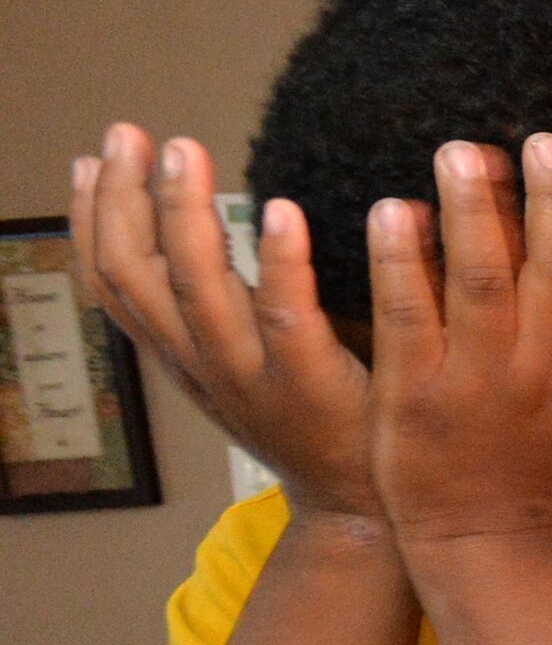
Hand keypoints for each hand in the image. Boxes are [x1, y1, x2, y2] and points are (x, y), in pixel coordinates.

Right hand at [69, 123, 380, 520]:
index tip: (97, 156)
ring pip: (193, 287)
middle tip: (133, 133)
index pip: (113, 281)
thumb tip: (248, 217)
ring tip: (185, 151)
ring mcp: (250, 376)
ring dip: (182, 213)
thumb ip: (241, 299)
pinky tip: (282, 209)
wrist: (364, 511)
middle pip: (134, 275)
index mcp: (184, 355)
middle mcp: (201, 364)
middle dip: (126, 199)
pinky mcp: (311, 384)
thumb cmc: (323, 421)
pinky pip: (285, 315)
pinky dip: (279, 260)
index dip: (94, 218)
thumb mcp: (257, 358)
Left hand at [367, 137, 551, 550]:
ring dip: (473, 212)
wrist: (485, 546)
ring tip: (462, 151)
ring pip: (481, 284)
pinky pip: (409, 316)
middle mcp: (545, 378)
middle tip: (546, 141)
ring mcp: (478, 384)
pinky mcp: (414, 393)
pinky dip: (402, 262)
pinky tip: (394, 210)